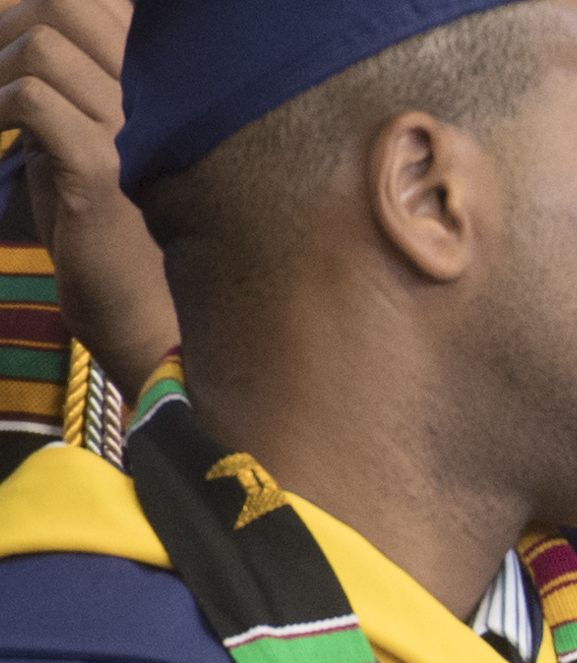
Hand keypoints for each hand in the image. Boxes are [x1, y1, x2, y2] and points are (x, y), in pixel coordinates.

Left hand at [0, 0, 175, 392]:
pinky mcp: (103, 170)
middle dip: (4, 28)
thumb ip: (58, 75)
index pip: (89, 1)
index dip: (30, 11)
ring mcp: (133, 128)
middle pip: (63, 4)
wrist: (138, 311)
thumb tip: (10, 17)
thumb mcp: (79, 130)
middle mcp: (154, 92)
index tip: (7, 56)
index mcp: (155, 75)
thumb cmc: (100, 220)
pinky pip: (33, 100)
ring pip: (41, 45)